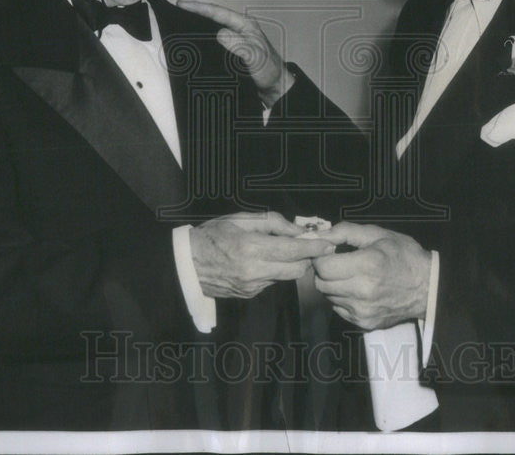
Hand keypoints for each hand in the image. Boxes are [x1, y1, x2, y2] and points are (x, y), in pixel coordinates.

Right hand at [177, 0, 294, 107]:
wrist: (274, 87)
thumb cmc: (269, 70)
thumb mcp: (254, 56)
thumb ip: (239, 45)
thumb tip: (221, 34)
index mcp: (245, 25)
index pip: (218, 12)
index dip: (199, 8)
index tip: (182, 5)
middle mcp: (240, 29)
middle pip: (214, 17)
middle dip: (195, 13)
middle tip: (176, 11)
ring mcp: (236, 40)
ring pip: (213, 28)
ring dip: (198, 26)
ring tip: (180, 23)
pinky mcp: (232, 50)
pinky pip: (214, 41)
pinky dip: (203, 39)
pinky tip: (193, 42)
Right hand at [190, 211, 333, 298]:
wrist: (185, 264)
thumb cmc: (212, 235)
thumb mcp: (240, 219)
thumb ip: (272, 223)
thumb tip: (298, 230)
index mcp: (251, 248)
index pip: (294, 251)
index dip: (314, 247)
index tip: (329, 243)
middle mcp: (255, 271)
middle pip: (297, 269)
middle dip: (307, 257)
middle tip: (309, 245)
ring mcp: (252, 287)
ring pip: (286, 276)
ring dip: (291, 264)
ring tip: (282, 249)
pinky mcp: (249, 295)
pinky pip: (272, 281)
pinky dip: (275, 271)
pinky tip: (262, 261)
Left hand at [312, 222, 430, 330]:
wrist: (428, 287)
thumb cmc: (404, 256)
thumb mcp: (378, 234)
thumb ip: (346, 231)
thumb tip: (320, 234)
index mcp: (367, 265)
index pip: (323, 267)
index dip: (321, 257)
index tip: (329, 252)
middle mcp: (362, 291)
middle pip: (322, 284)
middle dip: (324, 271)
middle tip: (338, 262)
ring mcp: (363, 311)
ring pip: (329, 297)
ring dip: (333, 285)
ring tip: (351, 276)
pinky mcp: (364, 323)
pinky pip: (339, 309)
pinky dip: (343, 299)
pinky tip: (357, 290)